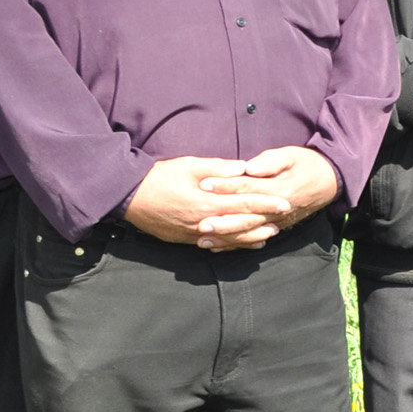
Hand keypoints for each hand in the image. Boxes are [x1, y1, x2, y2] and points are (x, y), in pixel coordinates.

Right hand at [127, 154, 283, 249]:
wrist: (127, 196)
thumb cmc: (158, 177)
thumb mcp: (189, 166)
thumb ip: (219, 168)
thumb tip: (244, 168)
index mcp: (207, 203)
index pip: (244, 204)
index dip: (266, 203)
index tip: (285, 203)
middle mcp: (203, 222)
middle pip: (241, 224)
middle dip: (264, 222)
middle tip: (284, 218)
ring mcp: (193, 234)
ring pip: (229, 240)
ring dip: (250, 237)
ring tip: (269, 234)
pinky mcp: (184, 239)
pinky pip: (213, 245)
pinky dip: (230, 245)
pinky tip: (241, 244)